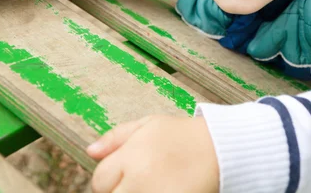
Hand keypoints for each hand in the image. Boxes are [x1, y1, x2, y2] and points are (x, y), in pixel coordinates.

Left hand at [87, 115, 218, 192]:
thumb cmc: (182, 135)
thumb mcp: (148, 125)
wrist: (220, 149)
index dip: (109, 178)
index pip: (99, 181)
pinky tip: (161, 188)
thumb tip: (90, 151)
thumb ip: (116, 137)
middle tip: (138, 181)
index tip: (123, 175)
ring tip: (149, 184)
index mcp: (131, 156)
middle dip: (119, 190)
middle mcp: (140, 179)